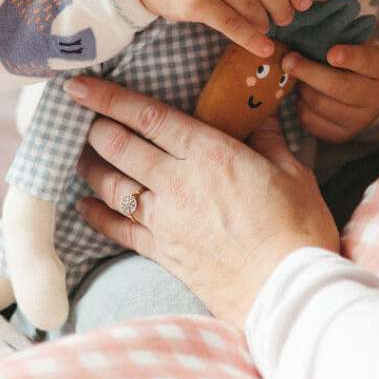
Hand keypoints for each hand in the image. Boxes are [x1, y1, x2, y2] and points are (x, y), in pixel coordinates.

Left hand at [67, 76, 338, 326]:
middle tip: (85, 115)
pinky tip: (86, 204)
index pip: (148, 117)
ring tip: (84, 152)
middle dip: (96, 128)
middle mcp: (178, 183)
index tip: (81, 85)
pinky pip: (119, 229)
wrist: (287, 293)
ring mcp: (166, 221)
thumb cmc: (297, 228)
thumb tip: (258, 113)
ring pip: (112, 185)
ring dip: (92, 166)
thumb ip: (267, 137)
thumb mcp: (291, 170)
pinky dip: (98, 215)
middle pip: (119, 147)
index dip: (109, 98)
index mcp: (209, 154)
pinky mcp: (163, 253)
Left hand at [282, 41, 378, 141]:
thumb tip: (303, 41)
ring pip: (322, 105)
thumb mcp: (354, 43)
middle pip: (341, 88)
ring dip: (303, 88)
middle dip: (310, 73)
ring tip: (297, 76)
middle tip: (289, 60)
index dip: (349, 57)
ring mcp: (361, 120)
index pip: (367, 62)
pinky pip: (312, 121)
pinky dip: (301, 106)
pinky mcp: (342, 135)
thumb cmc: (352, 58)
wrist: (363, 89)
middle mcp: (378, 97)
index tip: (331, 53)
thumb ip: (336, 40)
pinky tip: (303, 94)